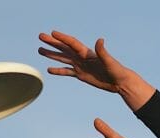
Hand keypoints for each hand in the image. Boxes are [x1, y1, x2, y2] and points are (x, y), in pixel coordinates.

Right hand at [38, 31, 153, 109]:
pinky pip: (67, 72)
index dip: (62, 38)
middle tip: (40, 36)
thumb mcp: (109, 61)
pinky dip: (58, 70)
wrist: (120, 82)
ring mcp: (80, 66)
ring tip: (40, 50)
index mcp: (87, 53)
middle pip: (64, 48)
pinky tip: (49, 70)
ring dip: (52, 54)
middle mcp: (82, 57)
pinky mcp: (81, 75)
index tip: (52, 33)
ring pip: (63, 58)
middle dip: (52, 43)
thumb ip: (103, 51)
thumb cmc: (117, 70)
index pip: (72, 43)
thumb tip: (100, 40)